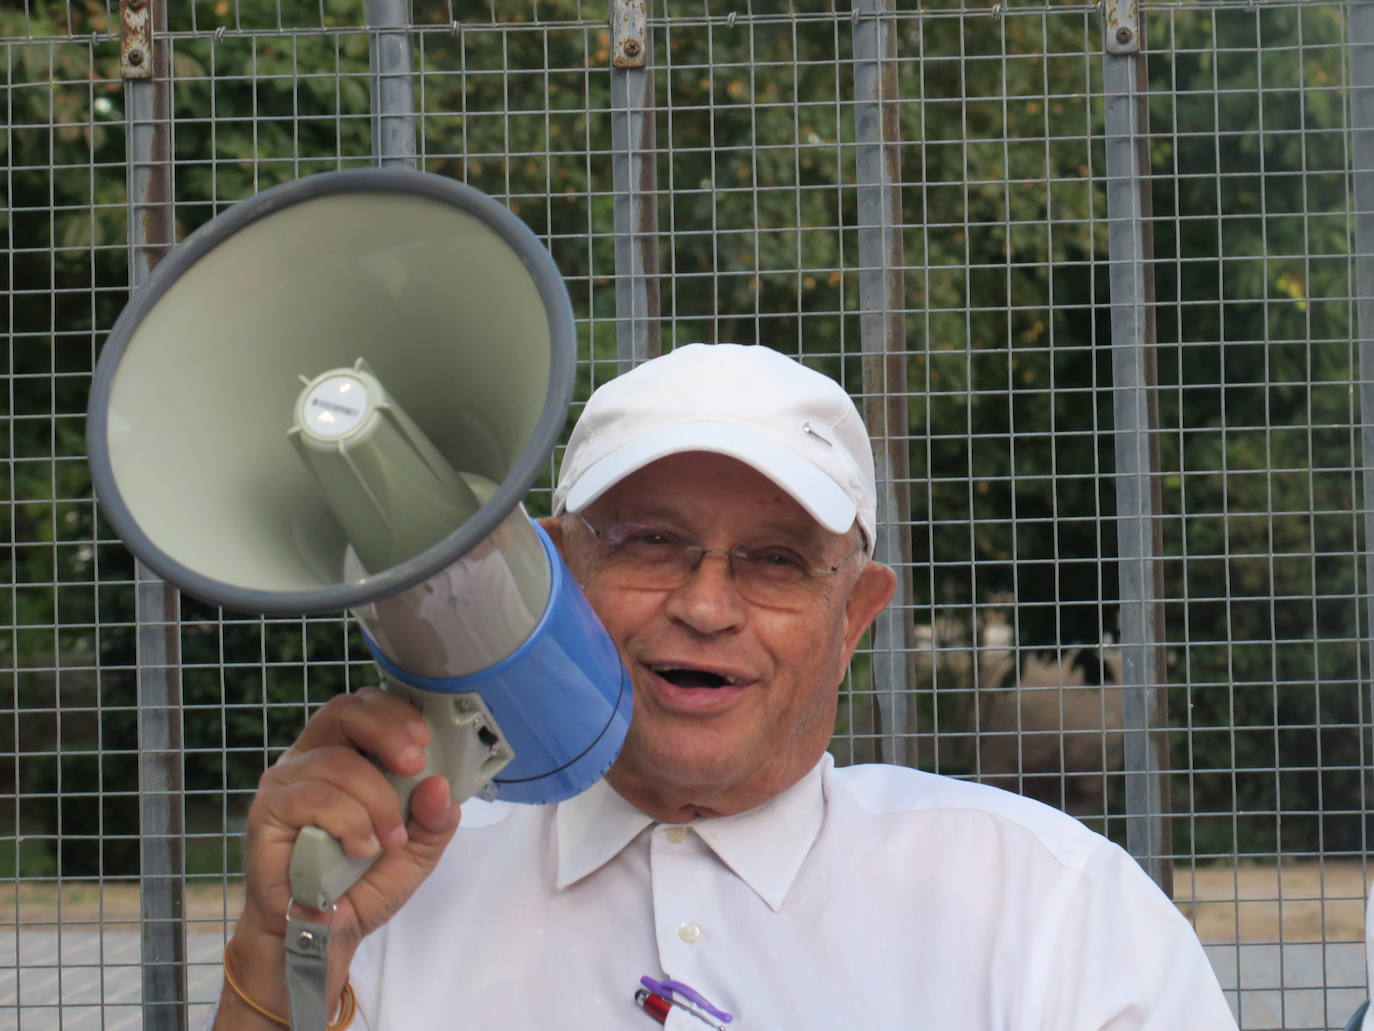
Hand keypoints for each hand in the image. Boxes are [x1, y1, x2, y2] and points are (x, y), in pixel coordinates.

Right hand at [216, 687, 460, 1027]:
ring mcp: (285, 783)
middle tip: (413, 764)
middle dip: (386, 731)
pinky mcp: (267, 812)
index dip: (395, 713)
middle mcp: (309, 759)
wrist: (323, 935)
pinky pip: (313, 797)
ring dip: (376, 800)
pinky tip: (360, 848)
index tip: (425, 741)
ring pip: (337, 762)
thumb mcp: (417, 851)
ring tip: (389, 840)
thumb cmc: (363, 884)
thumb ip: (435, 819)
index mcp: (344, 754)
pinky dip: (348, 821)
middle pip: (342, 712)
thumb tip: (438, 784)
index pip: (363, 707)